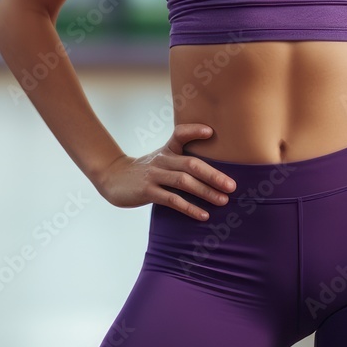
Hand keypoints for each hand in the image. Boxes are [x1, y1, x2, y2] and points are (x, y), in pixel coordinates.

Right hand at [95, 123, 237, 221]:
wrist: (113, 178)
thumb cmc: (146, 170)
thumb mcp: (162, 158)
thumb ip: (182, 160)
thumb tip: (214, 170)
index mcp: (168, 149)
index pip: (180, 133)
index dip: (194, 130)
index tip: (212, 132)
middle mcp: (163, 159)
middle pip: (191, 164)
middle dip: (214, 175)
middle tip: (232, 186)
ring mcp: (154, 175)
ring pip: (184, 182)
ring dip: (206, 192)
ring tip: (223, 201)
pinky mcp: (147, 191)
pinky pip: (172, 200)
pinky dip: (189, 208)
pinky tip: (203, 215)